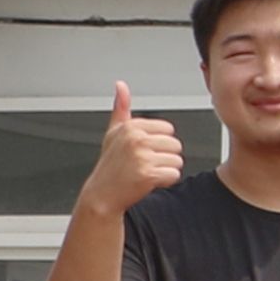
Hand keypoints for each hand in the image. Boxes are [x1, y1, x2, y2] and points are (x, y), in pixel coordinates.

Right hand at [79, 79, 183, 221]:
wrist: (102, 194)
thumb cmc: (110, 164)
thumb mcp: (113, 133)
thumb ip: (121, 108)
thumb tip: (121, 85)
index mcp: (131, 127)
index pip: (168, 129)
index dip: (159, 142)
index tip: (144, 150)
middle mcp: (136, 139)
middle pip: (175, 145)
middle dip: (165, 157)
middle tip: (146, 164)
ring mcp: (142, 157)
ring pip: (177, 160)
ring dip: (166, 169)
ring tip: (147, 172)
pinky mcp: (148, 174)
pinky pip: (174, 175)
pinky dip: (165, 181)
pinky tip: (149, 182)